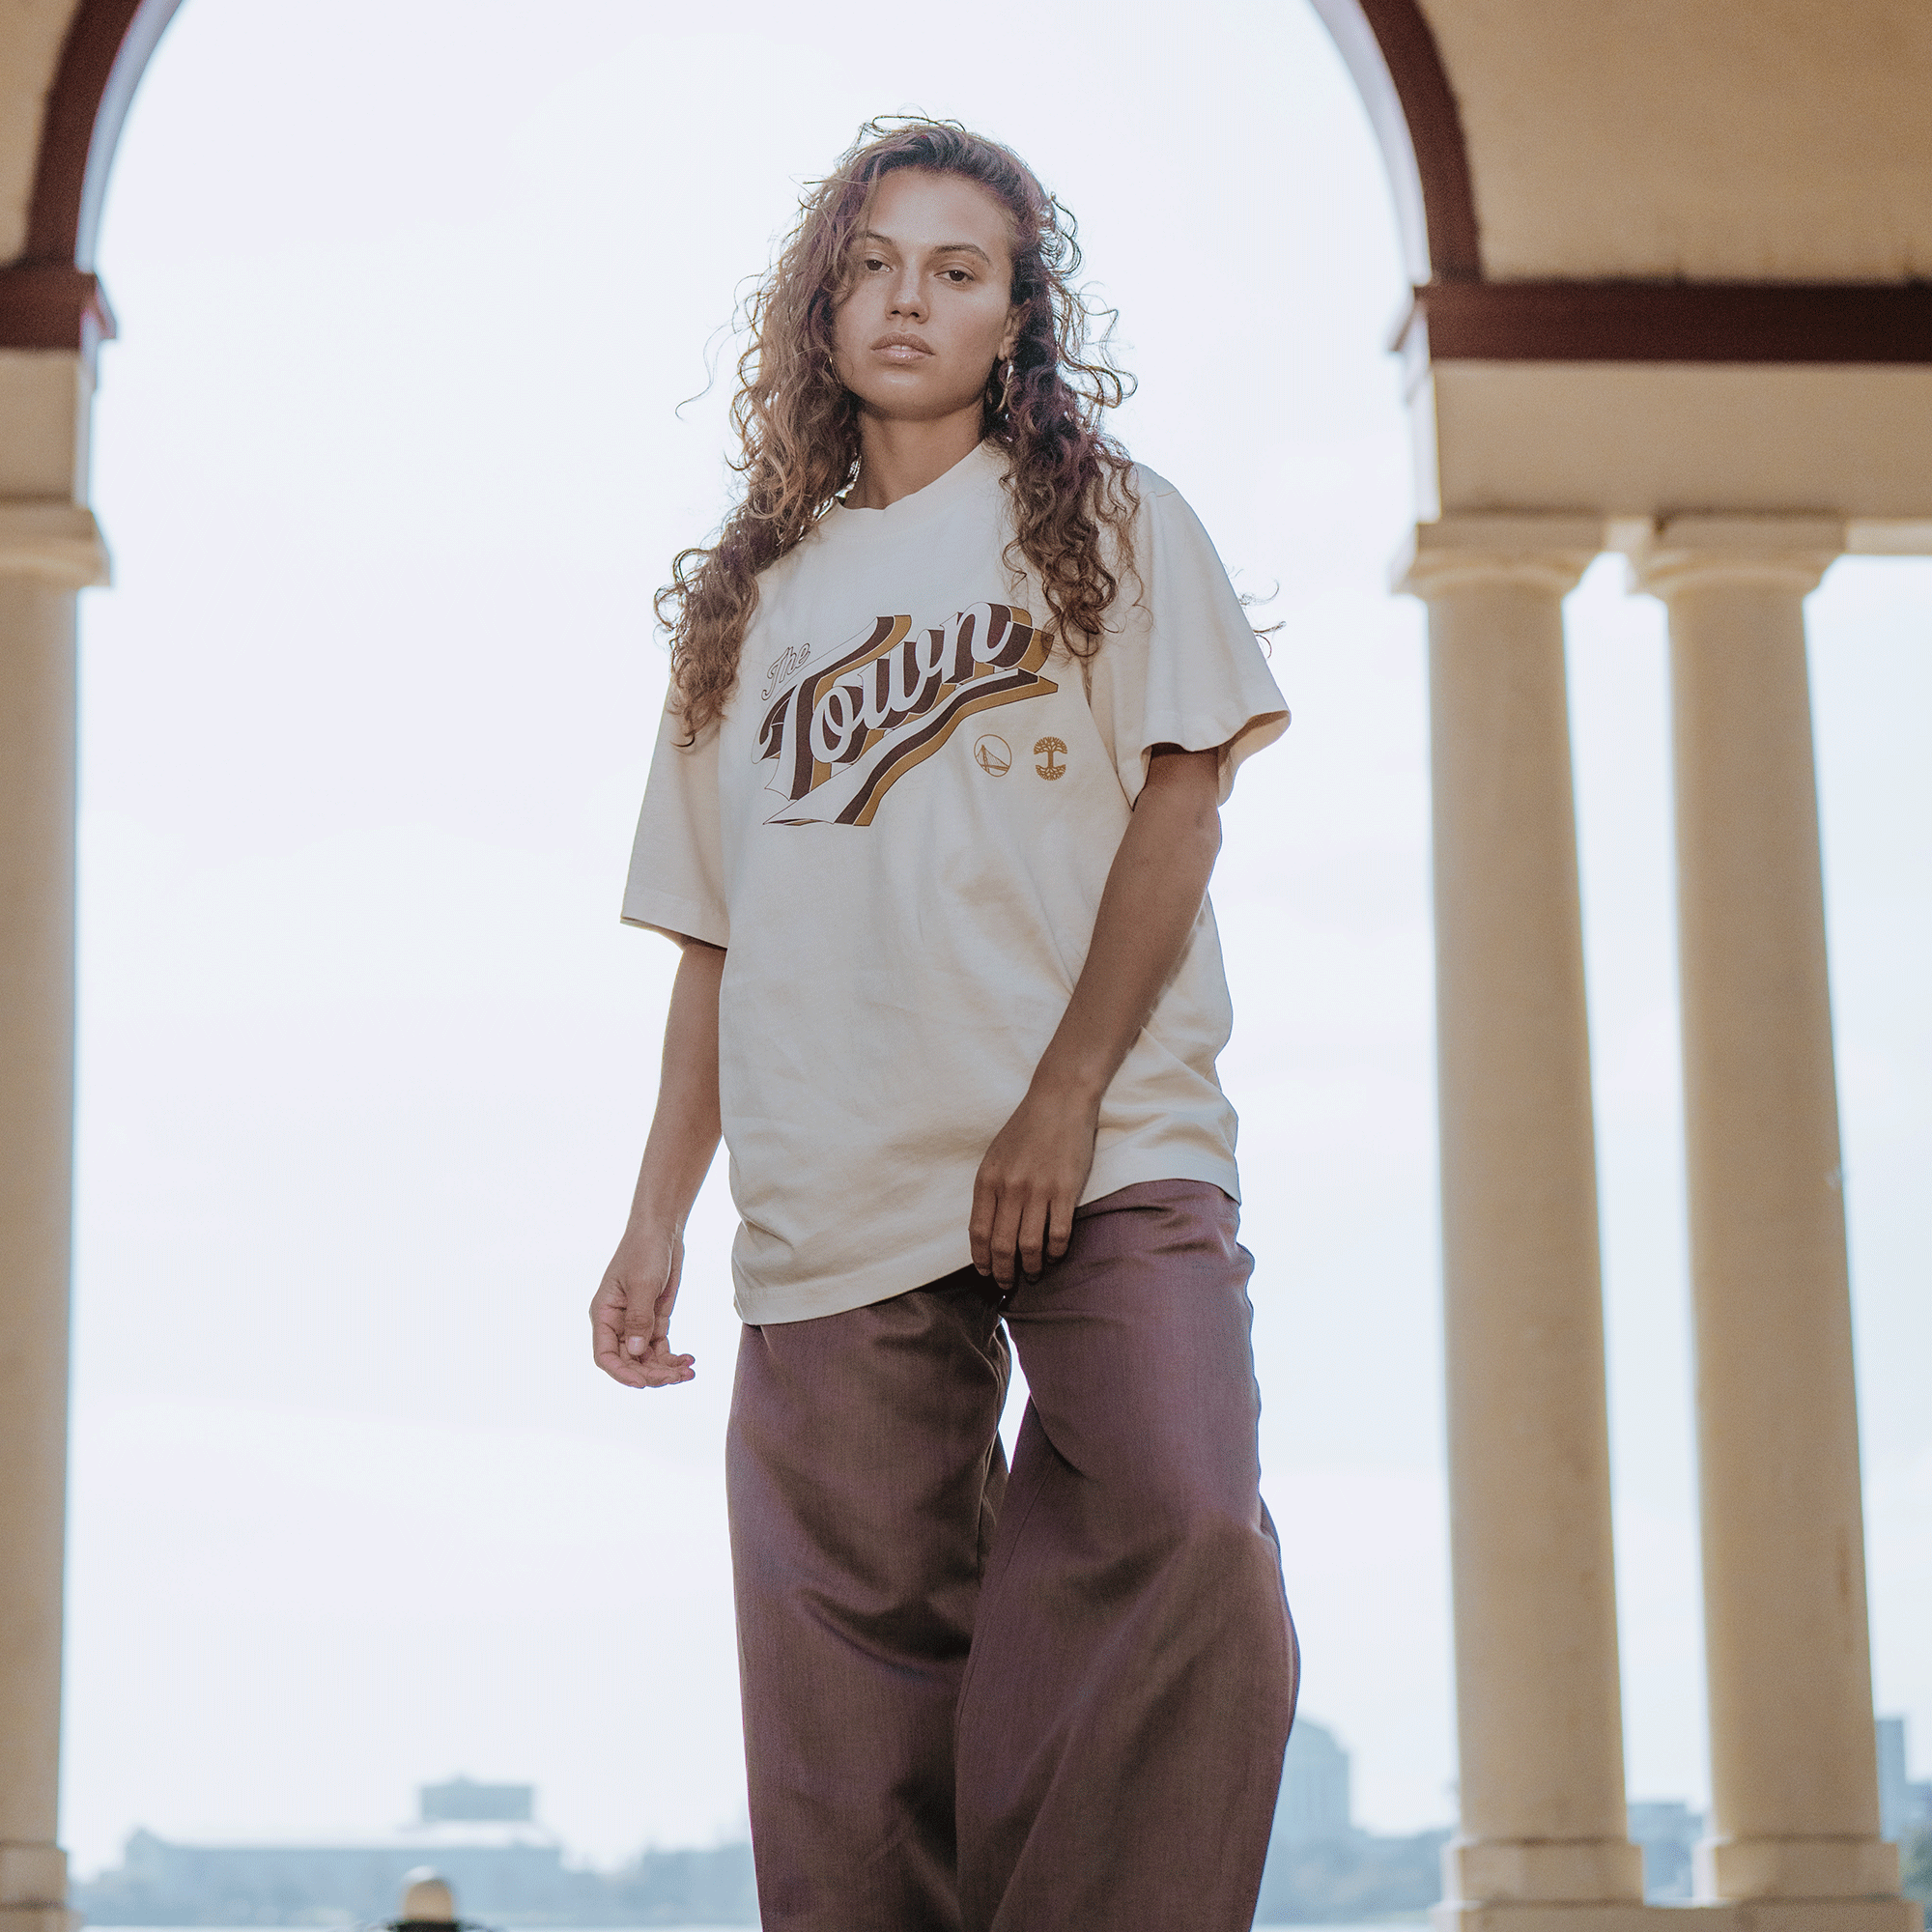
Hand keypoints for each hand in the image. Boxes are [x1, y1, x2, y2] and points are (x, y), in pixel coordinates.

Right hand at [591, 1223, 696, 1387]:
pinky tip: (689, 1361)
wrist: (661, 1230)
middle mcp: (618, 1324)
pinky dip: (673, 1358)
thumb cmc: (644, 1250)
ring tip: (689, 1373)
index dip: (621, 1374)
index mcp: (604, 1315)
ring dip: (666, 1370)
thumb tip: (637, 1353)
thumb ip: (639, 1318)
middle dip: (651, 1374)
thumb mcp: (642, 1283)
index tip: (643, 1383)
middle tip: (676, 1378)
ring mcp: (637, 1323)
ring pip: (647, 1359)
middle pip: (629, 1362)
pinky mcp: (655, 1320)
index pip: (605, 1356)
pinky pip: (660, 1348)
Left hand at [969, 1085, 1099, 1292]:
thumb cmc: (1026, 1128)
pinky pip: (1058, 1233)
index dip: (981, 1259)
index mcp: (988, 1180)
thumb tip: (988, 1228)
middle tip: (1007, 1283)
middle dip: (1003, 1271)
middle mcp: (1010, 1188)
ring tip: (1033, 1273)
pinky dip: (1055, 1251)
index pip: (978, 1232)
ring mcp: (1038, 1190)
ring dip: (1030, 1267)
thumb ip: (991, 1189)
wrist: (1059, 1100)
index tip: (986, 1272)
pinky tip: (1054, 1254)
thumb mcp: (996, 1156)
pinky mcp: (1066, 1190)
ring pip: (1029, 1245)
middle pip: (1001, 1245)